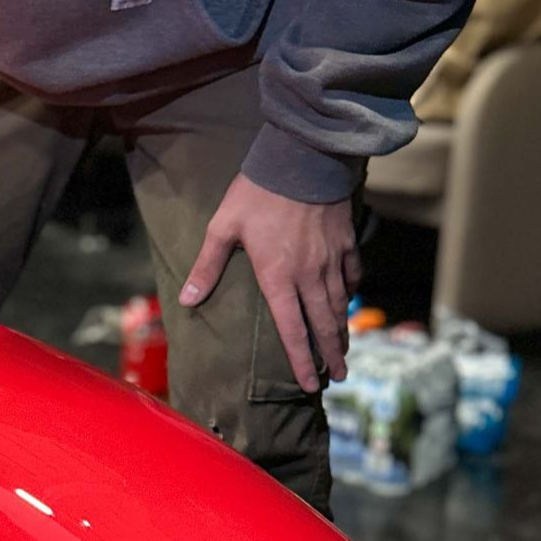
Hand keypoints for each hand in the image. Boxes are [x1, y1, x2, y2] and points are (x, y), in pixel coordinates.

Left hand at [180, 175, 361, 390]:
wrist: (303, 156)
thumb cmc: (258, 191)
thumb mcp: (223, 227)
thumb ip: (207, 266)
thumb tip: (188, 300)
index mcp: (278, 277)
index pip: (291, 329)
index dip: (300, 359)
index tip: (309, 384)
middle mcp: (309, 274)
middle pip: (322, 323)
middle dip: (330, 354)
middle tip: (339, 378)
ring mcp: (331, 258)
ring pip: (339, 303)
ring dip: (342, 331)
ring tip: (344, 352)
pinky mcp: (345, 240)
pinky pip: (351, 273)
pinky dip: (350, 291)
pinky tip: (347, 301)